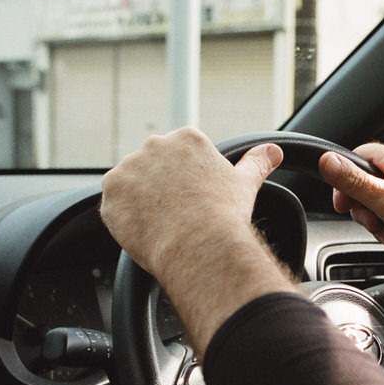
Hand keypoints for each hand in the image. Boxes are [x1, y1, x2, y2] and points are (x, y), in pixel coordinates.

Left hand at [100, 126, 282, 276]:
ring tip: (164, 225)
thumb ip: (256, 162)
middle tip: (180, 214)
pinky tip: (148, 232)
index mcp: (186, 139)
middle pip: (153, 167)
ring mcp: (128, 170)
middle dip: (162, 188)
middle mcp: (153, 146)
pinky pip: (115, 207)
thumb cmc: (225, 214)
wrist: (200, 245)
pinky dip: (127, 220)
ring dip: (142, 202)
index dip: (187, 181)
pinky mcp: (110, 196)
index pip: (180, 156)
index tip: (194, 199)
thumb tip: (273, 151)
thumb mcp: (245, 183)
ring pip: (132, 186)